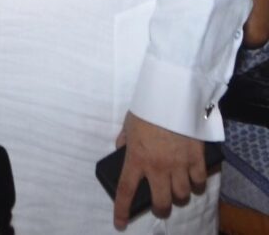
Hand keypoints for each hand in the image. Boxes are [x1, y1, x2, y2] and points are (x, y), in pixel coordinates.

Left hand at [113, 112, 205, 229]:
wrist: (171, 96)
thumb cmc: (147, 108)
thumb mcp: (129, 123)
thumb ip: (124, 140)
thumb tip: (121, 150)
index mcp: (137, 158)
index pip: (125, 190)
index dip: (121, 210)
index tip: (119, 223)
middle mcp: (158, 167)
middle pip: (161, 202)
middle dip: (160, 208)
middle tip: (160, 203)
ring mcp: (179, 165)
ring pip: (182, 195)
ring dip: (179, 194)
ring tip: (177, 187)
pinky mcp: (196, 158)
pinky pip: (200, 181)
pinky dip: (197, 183)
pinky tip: (193, 178)